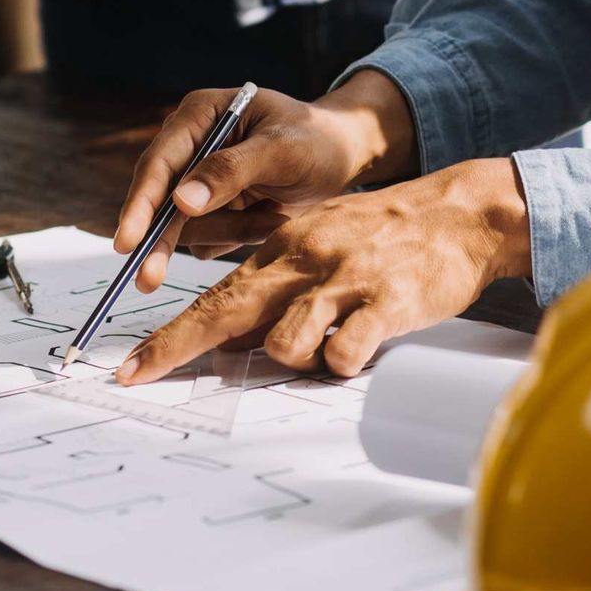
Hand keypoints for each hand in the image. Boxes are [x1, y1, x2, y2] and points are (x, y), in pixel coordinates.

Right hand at [112, 72, 416, 293]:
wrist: (343, 157)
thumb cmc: (317, 140)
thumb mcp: (282, 149)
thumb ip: (232, 171)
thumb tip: (181, 201)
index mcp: (199, 115)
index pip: (159, 163)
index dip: (140, 203)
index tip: (128, 241)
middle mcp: (190, 147)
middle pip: (160, 201)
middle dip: (162, 239)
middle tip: (148, 280)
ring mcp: (199, 181)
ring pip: (188, 228)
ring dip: (231, 231)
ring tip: (275, 215)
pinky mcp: (213, 210)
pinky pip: (210, 240)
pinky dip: (241, 238)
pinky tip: (271, 218)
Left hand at [116, 159, 530, 382]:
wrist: (459, 213)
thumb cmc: (384, 238)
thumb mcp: (320, 247)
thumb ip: (277, 290)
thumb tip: (234, 341)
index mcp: (283, 250)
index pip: (212, 297)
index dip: (168, 337)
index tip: (131, 368)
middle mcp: (304, 261)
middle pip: (226, 312)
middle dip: (177, 348)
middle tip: (141, 377)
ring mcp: (344, 281)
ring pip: (284, 342)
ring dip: (294, 360)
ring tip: (326, 347)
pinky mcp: (388, 302)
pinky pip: (345, 353)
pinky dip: (342, 363)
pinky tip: (358, 350)